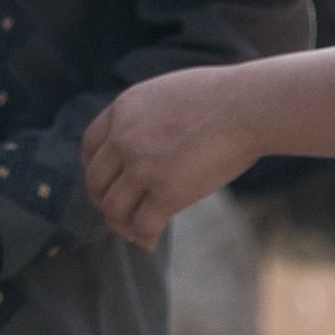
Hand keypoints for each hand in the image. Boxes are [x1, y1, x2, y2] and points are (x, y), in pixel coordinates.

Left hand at [81, 67, 260, 251]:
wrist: (246, 107)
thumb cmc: (218, 97)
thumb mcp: (164, 94)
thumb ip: (144, 117)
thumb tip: (143, 142)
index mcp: (122, 110)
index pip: (88, 147)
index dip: (92, 171)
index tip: (103, 183)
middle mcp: (124, 139)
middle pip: (96, 181)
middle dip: (103, 201)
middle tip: (119, 212)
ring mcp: (143, 167)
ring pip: (113, 208)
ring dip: (121, 224)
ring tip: (134, 230)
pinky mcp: (167, 192)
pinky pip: (142, 225)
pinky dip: (143, 237)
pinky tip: (150, 241)